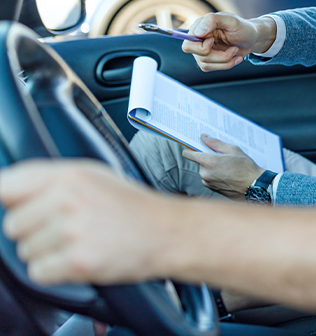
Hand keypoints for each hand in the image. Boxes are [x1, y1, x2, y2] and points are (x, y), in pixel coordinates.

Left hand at [0, 161, 173, 285]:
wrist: (168, 233)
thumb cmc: (132, 207)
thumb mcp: (94, 176)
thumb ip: (49, 180)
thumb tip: (7, 189)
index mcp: (70, 175)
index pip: (6, 185)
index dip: (11, 201)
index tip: (21, 209)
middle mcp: (68, 199)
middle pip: (13, 225)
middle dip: (35, 231)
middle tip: (67, 228)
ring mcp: (73, 230)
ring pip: (26, 251)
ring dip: (48, 253)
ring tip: (80, 242)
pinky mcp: (78, 260)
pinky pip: (39, 272)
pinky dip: (56, 272)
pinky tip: (80, 257)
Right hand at [182, 13, 275, 71]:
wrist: (252, 39)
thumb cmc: (242, 28)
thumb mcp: (231, 21)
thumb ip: (213, 20)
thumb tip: (197, 32)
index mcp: (199, 27)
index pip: (188, 44)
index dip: (202, 47)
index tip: (214, 41)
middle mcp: (198, 39)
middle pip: (198, 56)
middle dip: (218, 56)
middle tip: (233, 49)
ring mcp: (202, 51)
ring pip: (205, 64)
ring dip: (225, 61)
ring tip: (236, 51)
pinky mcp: (208, 60)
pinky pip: (211, 68)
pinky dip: (226, 65)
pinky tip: (235, 57)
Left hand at [182, 135, 264, 200]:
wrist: (254, 186)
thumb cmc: (246, 167)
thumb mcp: (233, 150)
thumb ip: (215, 143)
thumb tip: (204, 137)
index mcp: (208, 161)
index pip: (188, 154)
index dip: (190, 149)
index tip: (195, 147)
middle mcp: (204, 173)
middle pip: (200, 162)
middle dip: (208, 159)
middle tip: (223, 158)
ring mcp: (208, 183)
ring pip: (205, 171)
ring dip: (212, 168)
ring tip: (228, 167)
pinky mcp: (212, 189)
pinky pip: (210, 179)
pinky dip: (216, 176)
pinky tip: (228, 175)